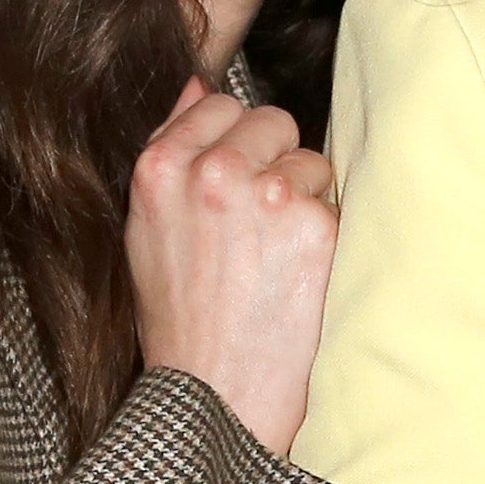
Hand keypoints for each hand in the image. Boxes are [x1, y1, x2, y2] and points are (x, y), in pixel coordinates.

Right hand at [123, 75, 335, 455]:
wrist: (215, 398)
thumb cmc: (180, 321)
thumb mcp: (146, 232)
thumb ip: (170, 151)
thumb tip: (198, 85)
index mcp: (160, 169)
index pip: (221, 103)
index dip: (234, 145)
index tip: (233, 188)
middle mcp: (213, 173)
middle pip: (273, 122)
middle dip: (273, 164)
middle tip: (256, 231)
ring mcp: (269, 197)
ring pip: (312, 162)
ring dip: (304, 202)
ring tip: (274, 262)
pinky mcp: (317, 227)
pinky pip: (337, 205)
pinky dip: (327, 239)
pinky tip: (299, 279)